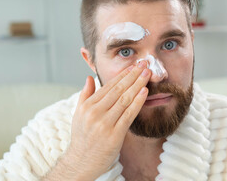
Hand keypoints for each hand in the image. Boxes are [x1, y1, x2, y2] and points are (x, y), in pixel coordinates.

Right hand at [64, 61, 150, 179]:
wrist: (82, 162)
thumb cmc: (82, 137)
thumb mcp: (78, 114)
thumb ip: (85, 95)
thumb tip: (89, 78)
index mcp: (87, 105)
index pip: (108, 86)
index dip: (123, 75)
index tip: (133, 66)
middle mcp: (95, 112)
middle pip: (118, 89)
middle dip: (133, 75)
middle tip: (144, 64)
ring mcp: (104, 123)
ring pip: (125, 99)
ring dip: (138, 84)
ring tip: (147, 74)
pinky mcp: (114, 134)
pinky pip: (128, 114)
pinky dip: (138, 102)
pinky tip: (145, 92)